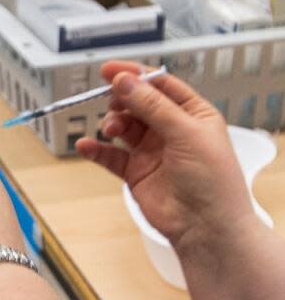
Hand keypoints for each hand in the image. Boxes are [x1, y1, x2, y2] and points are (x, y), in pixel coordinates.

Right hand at [75, 62, 252, 256]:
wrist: (207, 229)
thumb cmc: (212, 182)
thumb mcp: (186, 134)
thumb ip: (152, 106)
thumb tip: (124, 81)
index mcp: (193, 114)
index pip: (160, 85)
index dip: (135, 75)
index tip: (108, 70)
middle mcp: (172, 129)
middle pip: (137, 103)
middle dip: (121, 100)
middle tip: (111, 101)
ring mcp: (152, 150)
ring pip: (123, 126)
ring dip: (112, 123)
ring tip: (111, 130)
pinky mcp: (135, 171)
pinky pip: (110, 154)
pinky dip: (96, 149)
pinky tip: (85, 146)